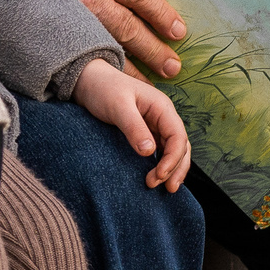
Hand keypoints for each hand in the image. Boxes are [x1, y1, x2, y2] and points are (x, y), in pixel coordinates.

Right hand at [29, 0, 187, 78]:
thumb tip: (149, 11)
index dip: (160, 13)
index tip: (178, 31)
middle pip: (126, 25)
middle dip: (152, 48)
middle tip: (172, 66)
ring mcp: (65, 15)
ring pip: (106, 46)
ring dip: (132, 66)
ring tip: (152, 81)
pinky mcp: (52, 31)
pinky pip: (83, 55)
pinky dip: (103, 68)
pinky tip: (117, 81)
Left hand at [72, 58, 191, 191]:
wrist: (89, 81)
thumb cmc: (103, 89)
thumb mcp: (118, 106)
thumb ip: (134, 128)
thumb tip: (149, 152)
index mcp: (162, 107)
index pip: (178, 137)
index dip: (173, 159)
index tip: (159, 176)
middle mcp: (163, 116)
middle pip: (181, 146)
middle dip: (176, 168)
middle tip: (165, 188)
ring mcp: (156, 125)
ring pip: (174, 150)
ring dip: (172, 169)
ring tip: (164, 188)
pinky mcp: (146, 132)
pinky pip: (161, 150)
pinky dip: (163, 165)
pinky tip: (158, 177)